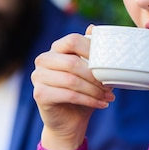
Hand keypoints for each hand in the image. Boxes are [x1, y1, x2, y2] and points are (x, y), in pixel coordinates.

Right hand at [31, 29, 114, 149]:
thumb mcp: (90, 72)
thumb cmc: (82, 93)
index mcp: (55, 50)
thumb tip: (94, 28)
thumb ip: (91, 52)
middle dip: (94, 75)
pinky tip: (101, 104)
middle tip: (110, 85)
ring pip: (71, 80)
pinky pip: (68, 95)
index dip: (91, 49)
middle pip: (71, 62)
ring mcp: (38, 77)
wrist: (70, 121)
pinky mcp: (39, 94)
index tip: (107, 63)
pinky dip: (88, 100)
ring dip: (94, 90)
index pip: (72, 40)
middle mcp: (43, 60)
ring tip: (108, 96)